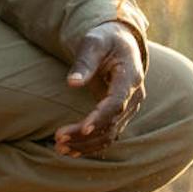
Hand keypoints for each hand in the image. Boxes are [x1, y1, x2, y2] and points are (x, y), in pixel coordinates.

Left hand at [58, 23, 145, 156]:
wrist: (121, 43)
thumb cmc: (105, 40)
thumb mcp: (94, 42)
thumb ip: (85, 61)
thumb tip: (72, 83)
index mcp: (131, 76)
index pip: (117, 102)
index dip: (101, 117)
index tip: (84, 128)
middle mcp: (134, 96)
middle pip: (112, 122)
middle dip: (85, 134)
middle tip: (58, 138)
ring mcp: (129, 108)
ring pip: (110, 133)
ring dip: (86, 144)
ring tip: (60, 148)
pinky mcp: (120, 115)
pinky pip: (108, 135)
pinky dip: (91, 145)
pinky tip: (71, 151)